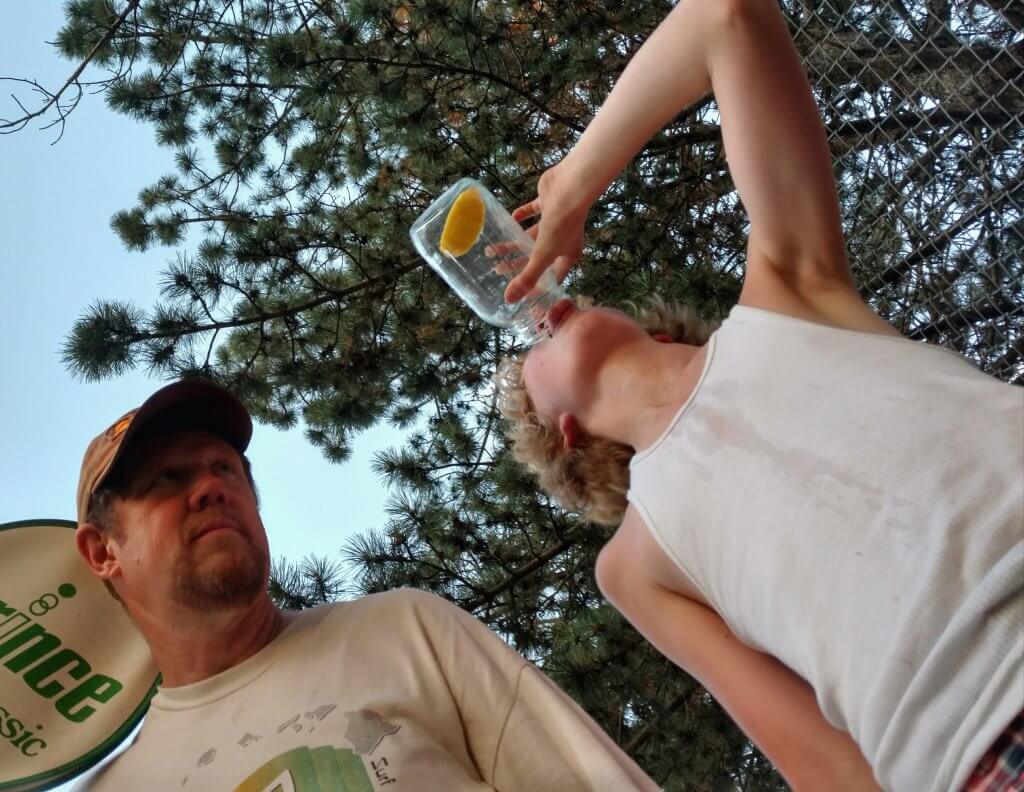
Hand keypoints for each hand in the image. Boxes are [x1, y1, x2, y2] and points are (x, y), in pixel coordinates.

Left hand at [503, 158, 591, 302]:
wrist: (571, 187)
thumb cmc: (562, 224)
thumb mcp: (543, 255)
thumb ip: (527, 277)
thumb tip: (510, 300)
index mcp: (567, 255)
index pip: (551, 277)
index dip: (537, 287)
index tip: (521, 294)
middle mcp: (563, 240)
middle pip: (537, 256)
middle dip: (517, 265)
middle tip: (498, 270)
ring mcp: (556, 220)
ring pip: (531, 236)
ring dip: (513, 242)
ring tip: (493, 250)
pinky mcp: (549, 203)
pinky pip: (533, 211)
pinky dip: (522, 215)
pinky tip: (511, 218)